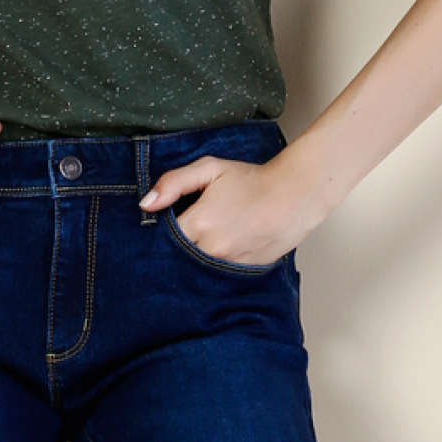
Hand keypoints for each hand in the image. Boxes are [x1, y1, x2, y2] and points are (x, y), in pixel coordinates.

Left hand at [138, 150, 326, 264]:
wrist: (295, 196)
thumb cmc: (252, 180)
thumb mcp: (210, 169)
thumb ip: (173, 183)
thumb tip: (146, 204)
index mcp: (198, 225)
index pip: (164, 237)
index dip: (165, 229)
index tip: (172, 220)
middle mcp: (211, 250)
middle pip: (179, 256)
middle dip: (179, 245)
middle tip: (193, 229)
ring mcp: (228, 265)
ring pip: (199, 267)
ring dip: (198, 255)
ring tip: (212, 235)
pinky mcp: (243, 273)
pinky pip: (219, 273)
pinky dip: (217, 263)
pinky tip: (226, 245)